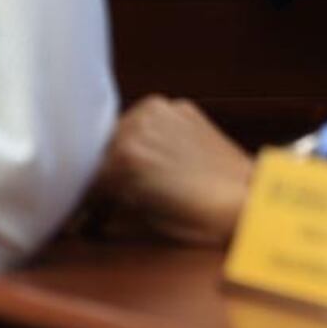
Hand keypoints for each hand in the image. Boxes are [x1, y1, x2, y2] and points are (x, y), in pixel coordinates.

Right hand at [88, 95, 254, 246]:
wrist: (249, 198)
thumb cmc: (200, 218)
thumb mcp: (144, 220)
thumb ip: (110, 209)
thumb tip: (84, 217)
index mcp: (124, 156)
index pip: (86, 177)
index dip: (80, 200)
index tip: (77, 214)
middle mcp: (138, 123)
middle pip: (101, 149)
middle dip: (100, 175)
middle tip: (101, 202)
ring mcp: (162, 110)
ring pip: (124, 131)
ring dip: (123, 153)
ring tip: (131, 182)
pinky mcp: (181, 107)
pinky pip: (151, 122)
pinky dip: (148, 139)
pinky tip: (157, 161)